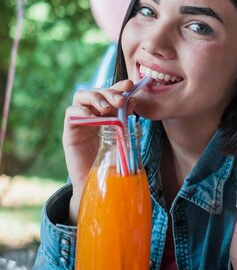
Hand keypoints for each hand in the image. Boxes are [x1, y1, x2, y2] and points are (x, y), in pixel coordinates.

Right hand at [63, 79, 135, 221]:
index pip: (111, 93)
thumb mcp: (120, 137)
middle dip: (109, 93)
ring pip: (81, 97)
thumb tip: (134, 100)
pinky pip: (71, 113)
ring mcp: (80, 120)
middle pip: (97, 92)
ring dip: (95, 98)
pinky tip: (91, 117)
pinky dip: (80, 111)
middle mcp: (92, 113)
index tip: (130, 86)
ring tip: (106, 108)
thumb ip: (125, 119)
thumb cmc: (110, 161)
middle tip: (120, 101)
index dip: (119, 86)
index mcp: (106, 112)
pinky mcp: (69, 131)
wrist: (96, 183)